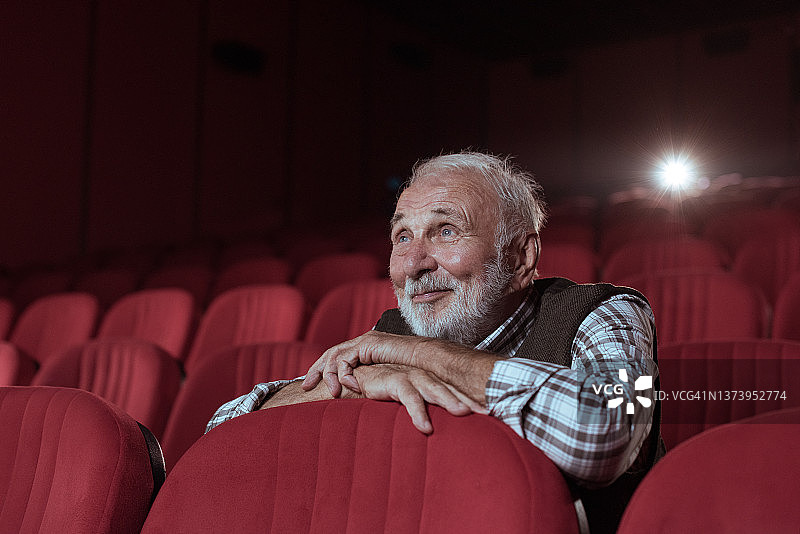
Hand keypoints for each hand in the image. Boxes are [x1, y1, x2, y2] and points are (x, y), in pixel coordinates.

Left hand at [302, 331, 422, 396]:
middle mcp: (363, 342)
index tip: (313, 386)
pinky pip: (346, 358)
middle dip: (317, 369)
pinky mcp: (368, 343)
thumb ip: (371, 386)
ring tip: (333, 394)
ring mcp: (365, 341)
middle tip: (306, 386)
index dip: (324, 370)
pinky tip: (350, 387)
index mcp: (366, 350)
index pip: (338, 357)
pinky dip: (344, 374)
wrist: (429, 363)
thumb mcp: (385, 382)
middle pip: (331, 353)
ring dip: (329, 375)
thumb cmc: (414, 375)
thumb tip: (359, 399)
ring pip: (335, 355)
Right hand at [353, 363, 485, 433]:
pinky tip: (425, 427)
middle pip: (448, 386)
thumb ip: (423, 412)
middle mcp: (421, 376)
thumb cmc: (381, 395)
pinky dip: (418, 412)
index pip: (454, 389)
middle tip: (484, 410)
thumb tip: (442, 431)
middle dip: (467, 397)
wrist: (352, 383)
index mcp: (427, 381)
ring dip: (447, 399)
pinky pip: (408, 397)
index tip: (491, 412)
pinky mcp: (392, 379)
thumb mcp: (406, 405)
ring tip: (461, 413)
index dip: (471, 399)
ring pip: (432, 387)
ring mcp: (407, 375)